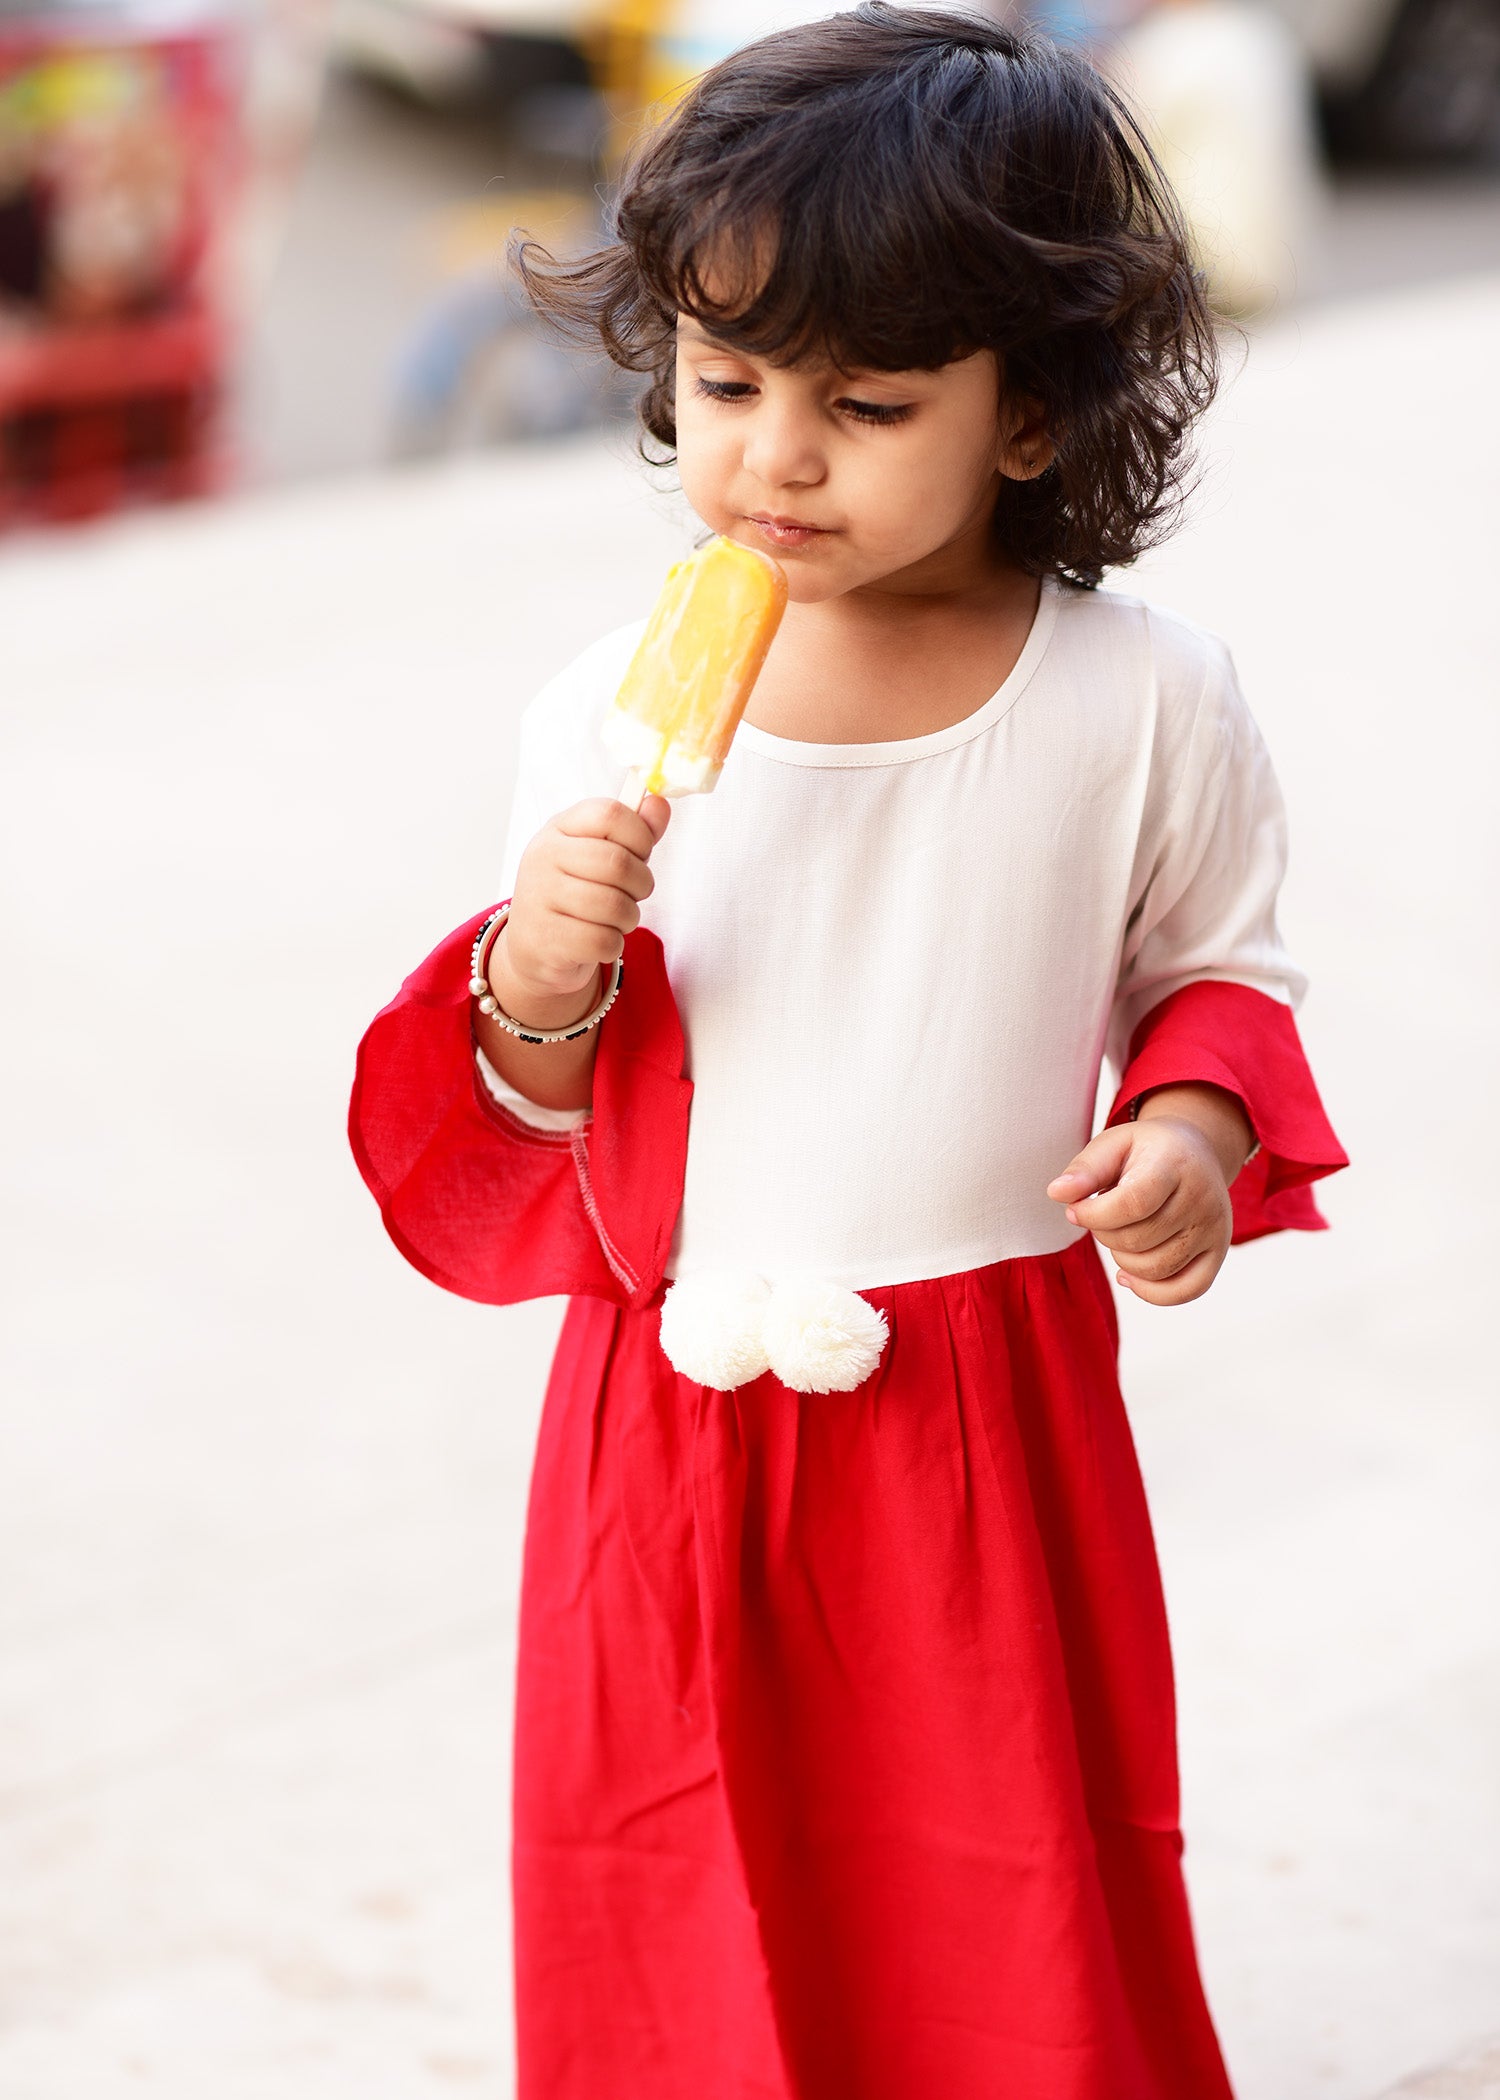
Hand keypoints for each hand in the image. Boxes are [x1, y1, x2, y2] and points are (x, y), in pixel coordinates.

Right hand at [493, 794, 669, 1023]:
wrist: (534, 944)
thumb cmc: (577, 892)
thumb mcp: (601, 853)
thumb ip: (635, 830)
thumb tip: (661, 804)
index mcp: (559, 828)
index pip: (610, 814)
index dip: (640, 836)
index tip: (641, 854)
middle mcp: (543, 857)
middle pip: (617, 863)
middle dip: (641, 884)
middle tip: (634, 894)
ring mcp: (540, 897)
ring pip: (614, 905)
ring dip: (629, 918)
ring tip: (617, 919)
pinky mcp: (545, 938)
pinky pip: (602, 940)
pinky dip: (613, 945)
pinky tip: (600, 939)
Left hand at [1045, 1085, 1251, 1305]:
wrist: (1196, 1153)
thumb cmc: (1146, 1151)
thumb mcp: (1113, 1144)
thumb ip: (1085, 1169)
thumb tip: (1057, 1193)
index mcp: (1174, 1163)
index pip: (1133, 1204)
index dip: (1094, 1216)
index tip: (1074, 1211)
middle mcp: (1202, 1197)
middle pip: (1138, 1240)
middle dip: (1104, 1234)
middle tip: (1100, 1217)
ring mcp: (1214, 1228)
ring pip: (1155, 1269)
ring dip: (1122, 1259)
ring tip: (1118, 1234)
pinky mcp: (1218, 1253)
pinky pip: (1186, 1291)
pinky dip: (1151, 1292)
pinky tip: (1128, 1274)